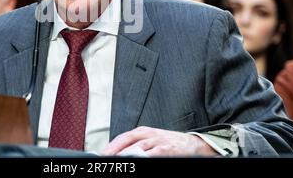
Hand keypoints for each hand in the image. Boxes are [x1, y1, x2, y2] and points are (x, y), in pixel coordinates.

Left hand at [101, 126, 216, 156]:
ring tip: (116, 161)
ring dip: (126, 154)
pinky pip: (153, 153)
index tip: (100, 155)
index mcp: (142, 131)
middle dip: (114, 150)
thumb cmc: (169, 144)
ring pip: (137, 148)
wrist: (193, 144)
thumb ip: (136, 146)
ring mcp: (158, 141)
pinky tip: (137, 160)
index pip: (122, 138)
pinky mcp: (167, 149)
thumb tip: (118, 154)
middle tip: (104, 158)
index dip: (110, 146)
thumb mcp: (151, 141)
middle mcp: (148, 134)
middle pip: (126, 141)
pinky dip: (144, 157)